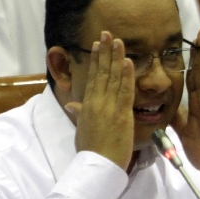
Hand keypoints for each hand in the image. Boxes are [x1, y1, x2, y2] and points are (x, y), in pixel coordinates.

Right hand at [65, 31, 135, 170]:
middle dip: (105, 51)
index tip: (98, 44)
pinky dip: (126, 75)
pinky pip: (125, 91)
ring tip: (118, 40)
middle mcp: (96, 102)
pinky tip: (128, 61)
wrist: (97, 165)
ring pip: (113, 77)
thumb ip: (79, 113)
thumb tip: (71, 104)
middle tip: (107, 33)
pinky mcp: (121, 113)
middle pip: (102, 72)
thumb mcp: (82, 128)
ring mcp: (108, 106)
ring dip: (116, 57)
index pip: (93, 77)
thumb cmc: (91, 150)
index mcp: (88, 104)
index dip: (96, 59)